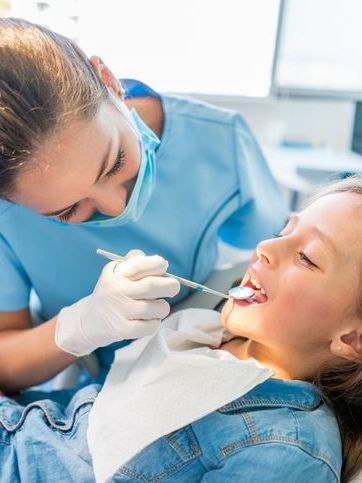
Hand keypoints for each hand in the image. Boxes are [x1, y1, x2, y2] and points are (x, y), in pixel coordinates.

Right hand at [55, 251, 179, 355]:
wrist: (90, 320)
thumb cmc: (112, 292)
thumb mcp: (116, 272)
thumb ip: (135, 261)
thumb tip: (160, 262)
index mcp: (116, 273)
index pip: (141, 265)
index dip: (158, 264)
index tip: (163, 267)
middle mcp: (117, 291)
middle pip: (152, 286)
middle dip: (170, 285)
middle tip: (173, 287)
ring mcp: (120, 311)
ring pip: (156, 308)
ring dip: (163, 307)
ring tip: (157, 306)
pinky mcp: (123, 330)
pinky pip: (150, 326)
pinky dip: (155, 322)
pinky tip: (149, 319)